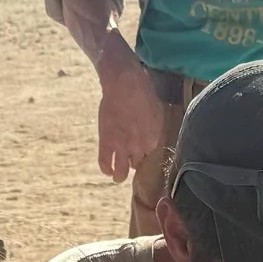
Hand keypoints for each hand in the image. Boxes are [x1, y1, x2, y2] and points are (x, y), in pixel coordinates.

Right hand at [96, 47, 168, 183]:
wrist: (124, 84)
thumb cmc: (142, 92)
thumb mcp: (156, 111)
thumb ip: (155, 127)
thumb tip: (154, 133)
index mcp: (153, 140)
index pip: (150, 155)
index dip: (144, 152)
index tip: (140, 151)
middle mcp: (139, 147)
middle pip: (137, 164)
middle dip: (134, 163)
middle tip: (129, 162)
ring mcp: (122, 146)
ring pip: (121, 171)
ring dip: (120, 176)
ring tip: (118, 177)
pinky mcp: (107, 143)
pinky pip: (105, 163)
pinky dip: (106, 169)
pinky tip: (107, 170)